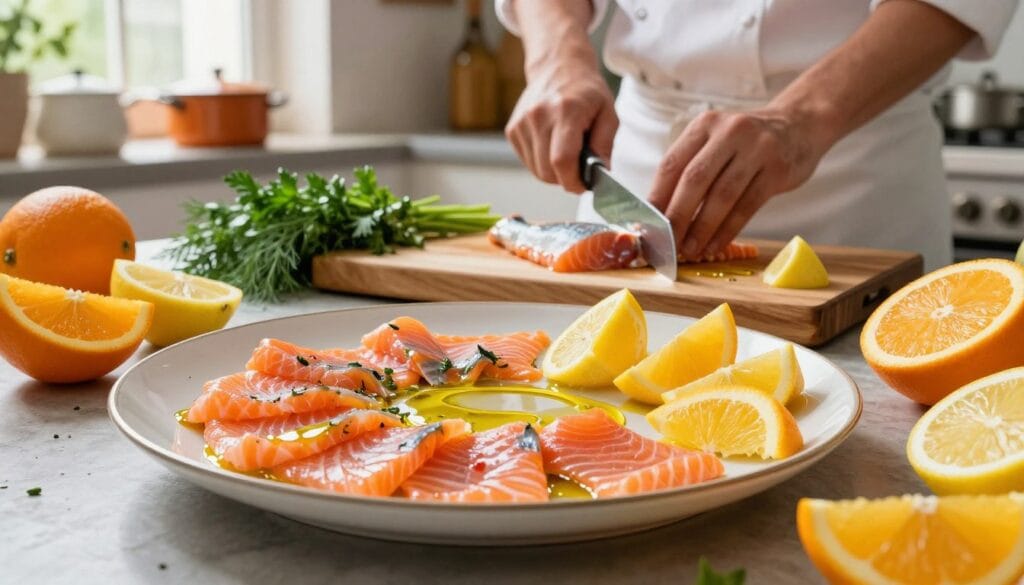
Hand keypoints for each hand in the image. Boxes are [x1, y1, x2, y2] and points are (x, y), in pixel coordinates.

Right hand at [506, 55, 617, 193]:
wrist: (558, 67)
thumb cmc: (586, 92)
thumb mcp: (608, 113)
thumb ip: (605, 145)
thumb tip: (600, 174)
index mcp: (566, 111)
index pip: (562, 160)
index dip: (573, 181)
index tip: (583, 184)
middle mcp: (539, 116)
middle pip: (548, 171)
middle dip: (566, 178)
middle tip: (579, 168)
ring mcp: (522, 122)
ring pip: (537, 171)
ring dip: (553, 172)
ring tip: (566, 152)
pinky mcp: (512, 129)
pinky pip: (528, 162)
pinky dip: (541, 162)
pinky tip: (552, 146)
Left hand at [648, 108, 828, 259]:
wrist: (800, 126)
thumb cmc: (746, 143)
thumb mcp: (716, 141)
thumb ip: (690, 169)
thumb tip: (660, 213)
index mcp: (705, 125)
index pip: (672, 163)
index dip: (657, 196)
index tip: (647, 224)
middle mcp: (730, 132)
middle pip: (695, 179)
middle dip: (677, 216)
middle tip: (667, 242)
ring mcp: (757, 149)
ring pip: (722, 196)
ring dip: (702, 228)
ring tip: (690, 250)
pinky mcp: (777, 170)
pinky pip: (747, 206)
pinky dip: (728, 230)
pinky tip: (715, 245)